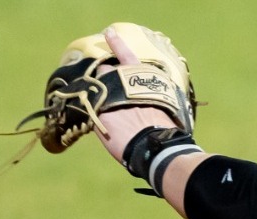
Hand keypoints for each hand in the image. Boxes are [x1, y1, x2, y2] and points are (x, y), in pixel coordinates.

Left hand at [95, 26, 178, 164]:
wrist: (155, 147)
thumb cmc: (165, 130)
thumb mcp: (164, 106)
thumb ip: (149, 98)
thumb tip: (143, 103)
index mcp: (142, 81)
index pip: (127, 57)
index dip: (118, 44)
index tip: (109, 32)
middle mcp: (122, 84)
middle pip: (106, 72)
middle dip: (106, 78)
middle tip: (112, 92)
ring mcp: (108, 97)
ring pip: (96, 88)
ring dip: (98, 94)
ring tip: (112, 113)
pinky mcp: (98, 114)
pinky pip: (91, 108)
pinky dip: (95, 113)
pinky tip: (106, 125)